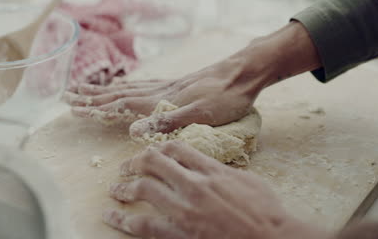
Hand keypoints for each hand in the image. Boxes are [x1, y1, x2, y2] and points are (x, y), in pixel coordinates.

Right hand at [66, 58, 260, 136]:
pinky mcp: (175, 84)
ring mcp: (166, 85)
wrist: (244, 72)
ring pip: (127, 88)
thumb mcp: (201, 113)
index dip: (96, 108)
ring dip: (104, 90)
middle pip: (117, 94)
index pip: (120, 105)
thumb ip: (167, 120)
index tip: (73, 109)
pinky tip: (124, 85)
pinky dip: (126, 85)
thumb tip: (133, 130)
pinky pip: (142, 84)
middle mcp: (159, 90)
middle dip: (91, 97)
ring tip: (85, 88)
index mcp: (161, 99)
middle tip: (67, 96)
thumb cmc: (226, 96)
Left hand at [103, 141, 328, 238]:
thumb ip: (220, 170)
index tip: (151, 153)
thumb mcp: (247, 180)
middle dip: (135, 162)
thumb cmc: (266, 211)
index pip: (176, 149)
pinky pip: (144, 225)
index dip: (159, 148)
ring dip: (124, 186)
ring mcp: (185, 210)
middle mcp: (194, 185)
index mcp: (211, 170)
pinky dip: (123, 218)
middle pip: (154, 163)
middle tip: (125, 167)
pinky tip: (110, 215)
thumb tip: (203, 166)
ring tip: (114, 188)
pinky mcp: (179, 234)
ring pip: (144, 189)